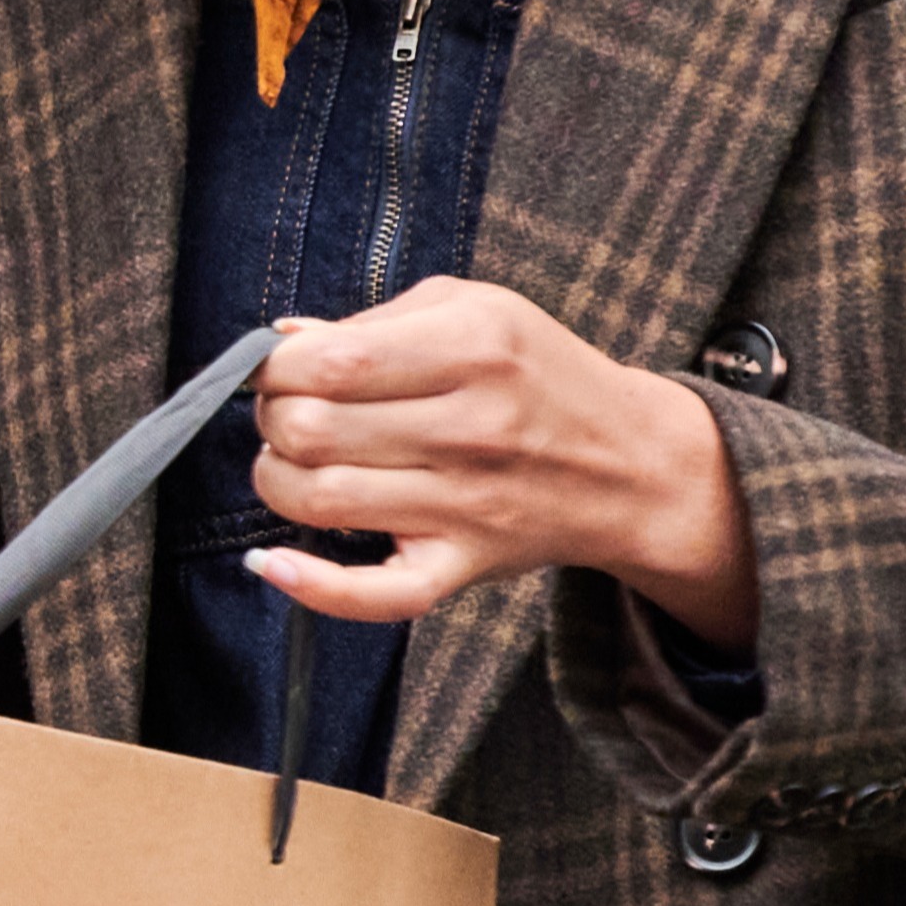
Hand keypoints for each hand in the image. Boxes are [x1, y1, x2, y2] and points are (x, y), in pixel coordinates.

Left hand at [244, 277, 757, 654]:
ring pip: (319, 501)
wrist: (633, 463)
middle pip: (311, 430)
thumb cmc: (539, 376)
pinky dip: (314, 586)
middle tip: (289, 413)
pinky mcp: (464, 565)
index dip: (275, 367)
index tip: (275, 369)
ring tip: (295, 462)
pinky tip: (274, 563)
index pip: (330, 361)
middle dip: (273, 418)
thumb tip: (281, 339)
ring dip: (278, 480)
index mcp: (473, 346)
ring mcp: (468, 504)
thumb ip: (376, 321)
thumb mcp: (476, 310)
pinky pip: (377, 595)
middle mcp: (472, 427)